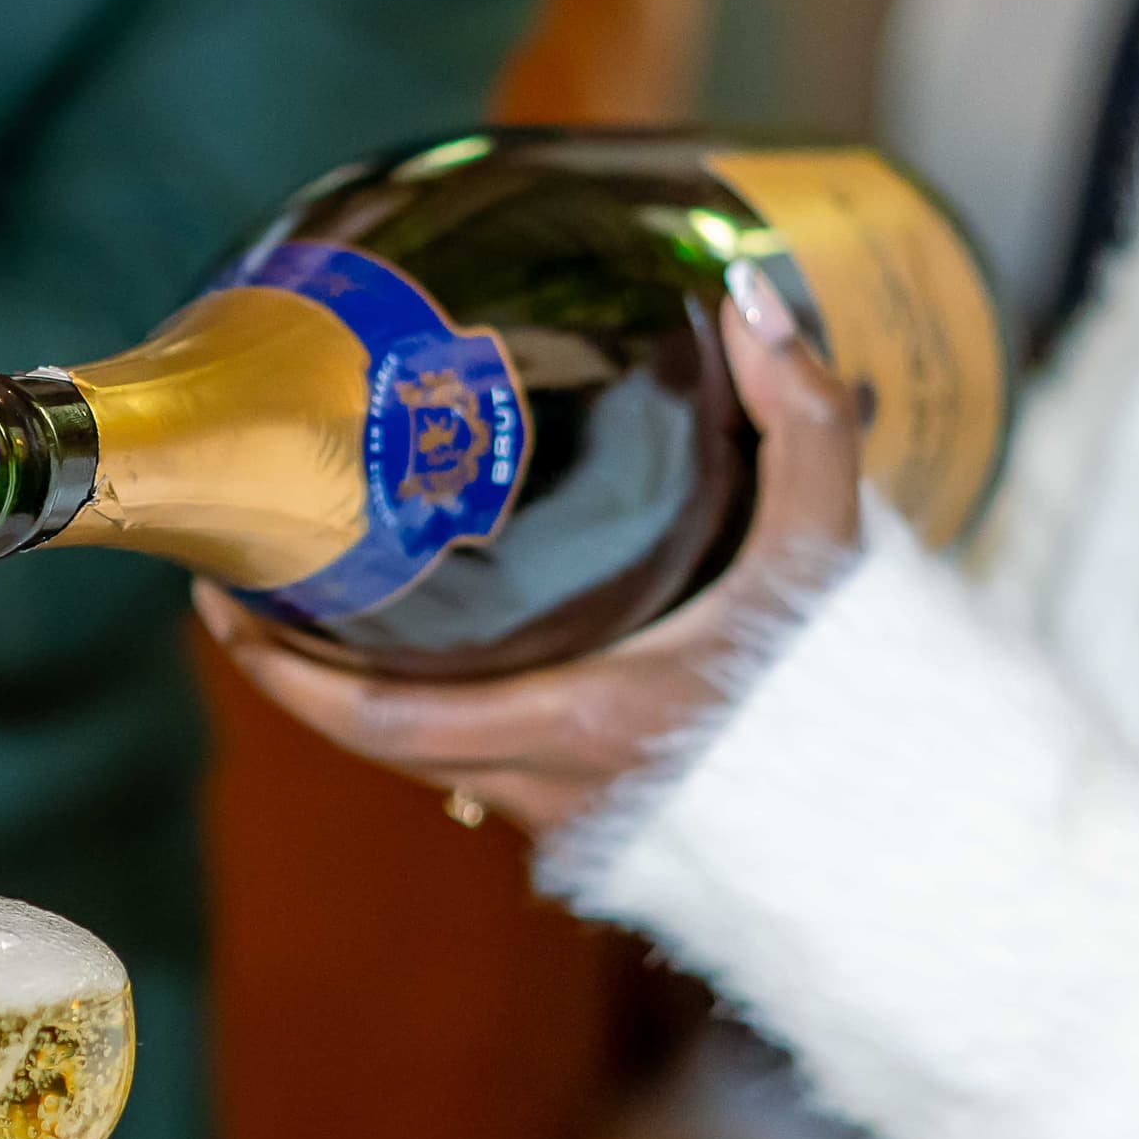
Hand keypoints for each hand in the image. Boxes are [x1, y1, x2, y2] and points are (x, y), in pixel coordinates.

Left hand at [198, 264, 866, 839]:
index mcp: (578, 724)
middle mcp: (553, 786)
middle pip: (376, 738)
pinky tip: (412, 646)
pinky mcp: (594, 831)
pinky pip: (476, 770)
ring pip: (424, 757)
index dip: (281, 673)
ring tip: (310, 598)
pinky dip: (429, 714)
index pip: (377, 718)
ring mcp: (569, 818)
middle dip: (294, 671)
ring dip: (359, 689)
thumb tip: (750, 301)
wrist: (914, 837)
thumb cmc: (864, 699)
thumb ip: (802, 419)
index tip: (224, 601)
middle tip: (243, 586)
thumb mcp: (833, 551)